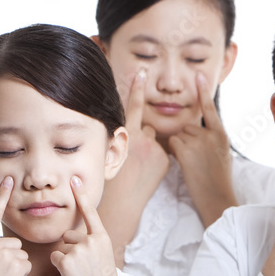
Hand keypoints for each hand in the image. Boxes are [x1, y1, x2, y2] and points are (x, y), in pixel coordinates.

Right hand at [0, 177, 30, 275]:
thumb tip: (13, 244)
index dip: (1, 196)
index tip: (8, 179)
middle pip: (15, 242)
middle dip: (11, 257)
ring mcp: (3, 253)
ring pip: (22, 254)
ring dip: (16, 266)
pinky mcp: (15, 264)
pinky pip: (26, 264)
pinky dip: (20, 274)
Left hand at [51, 176, 121, 275]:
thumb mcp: (103, 257)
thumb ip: (91, 243)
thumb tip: (69, 237)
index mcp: (103, 237)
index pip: (90, 213)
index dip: (82, 196)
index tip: (75, 179)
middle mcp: (92, 240)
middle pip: (69, 236)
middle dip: (70, 249)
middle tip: (84, 267)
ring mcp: (79, 250)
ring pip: (61, 248)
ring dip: (65, 260)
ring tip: (79, 273)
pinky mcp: (66, 261)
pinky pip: (55, 258)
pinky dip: (59, 267)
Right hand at [119, 68, 170, 193]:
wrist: (122, 203)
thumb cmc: (111, 180)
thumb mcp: (109, 153)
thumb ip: (120, 138)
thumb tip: (128, 131)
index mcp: (124, 134)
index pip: (131, 106)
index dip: (136, 88)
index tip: (141, 71)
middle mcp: (140, 138)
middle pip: (146, 127)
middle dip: (142, 137)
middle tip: (134, 156)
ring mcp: (155, 148)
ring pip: (155, 140)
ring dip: (150, 149)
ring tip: (140, 168)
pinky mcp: (165, 158)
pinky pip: (162, 152)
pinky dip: (157, 160)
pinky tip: (148, 172)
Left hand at [169, 72, 237, 225]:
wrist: (217, 197)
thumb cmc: (218, 179)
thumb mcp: (222, 155)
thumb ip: (211, 140)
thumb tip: (198, 132)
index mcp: (221, 135)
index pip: (210, 109)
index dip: (203, 92)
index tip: (199, 76)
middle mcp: (210, 135)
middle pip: (187, 127)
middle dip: (185, 139)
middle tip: (194, 158)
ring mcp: (198, 141)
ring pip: (178, 135)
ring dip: (179, 147)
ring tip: (191, 164)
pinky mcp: (186, 150)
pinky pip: (172, 143)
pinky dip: (174, 152)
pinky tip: (184, 164)